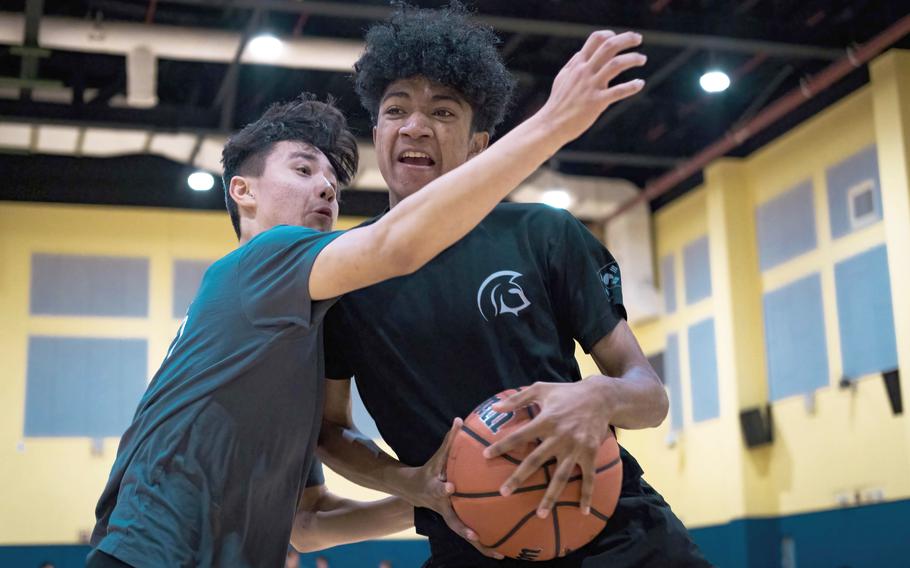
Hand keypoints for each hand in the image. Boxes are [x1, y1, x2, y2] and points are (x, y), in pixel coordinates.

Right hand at [400, 418, 503, 559]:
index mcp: (436, 488)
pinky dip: (484, 545)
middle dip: (463, 528)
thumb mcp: (437, 456)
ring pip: (463, 534)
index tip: (450, 487)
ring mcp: (448, 516)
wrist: (412, 490)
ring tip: (499, 554)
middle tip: (475, 535)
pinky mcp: (455, 523)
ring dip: (480, 545)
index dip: (443, 488)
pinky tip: (502, 551)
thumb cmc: (430, 470)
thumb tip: (459, 419)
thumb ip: (449, 439)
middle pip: (452, 520)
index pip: (439, 488)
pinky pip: (470, 535)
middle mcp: (442, 506)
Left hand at [483, 379, 613, 517]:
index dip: (502, 445)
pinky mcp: (590, 453)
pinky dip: (587, 495)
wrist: (600, 397)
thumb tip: (495, 408)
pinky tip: (583, 511)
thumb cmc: (566, 392)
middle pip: (536, 460)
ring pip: (561, 476)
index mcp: (546, 420)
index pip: (519, 435)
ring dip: (551, 496)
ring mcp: (576, 447)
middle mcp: (560, 436)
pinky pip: (589, 477)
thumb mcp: (541, 389)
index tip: (485, 456)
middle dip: (519, 477)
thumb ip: (517, 398)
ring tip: (540, 514)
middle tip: (503, 493)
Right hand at [538, 30, 646, 143]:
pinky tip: (640, 84)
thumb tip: (581, 53)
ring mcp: (591, 86)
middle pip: (609, 46)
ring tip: (642, 59)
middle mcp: (585, 72)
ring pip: (615, 64)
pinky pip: (618, 91)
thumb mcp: (562, 78)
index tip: (619, 38)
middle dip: (626, 39)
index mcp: (578, 65)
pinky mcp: (596, 102)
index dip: (610, 35)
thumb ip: (573, 64)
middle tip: (639, 39)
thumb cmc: (558, 102)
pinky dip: (632, 86)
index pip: (595, 39)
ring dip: (632, 59)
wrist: (552, 124)